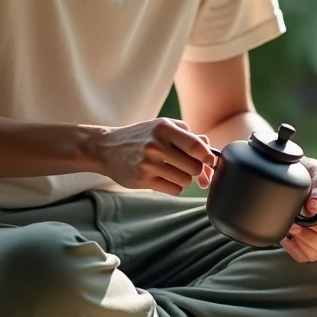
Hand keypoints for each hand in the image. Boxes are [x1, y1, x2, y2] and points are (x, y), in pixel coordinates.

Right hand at [95, 118, 216, 194]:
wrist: (107, 148)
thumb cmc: (141, 136)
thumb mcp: (163, 127)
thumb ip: (188, 135)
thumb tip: (210, 150)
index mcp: (164, 128)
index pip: (196, 146)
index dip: (208, 156)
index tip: (209, 160)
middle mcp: (156, 145)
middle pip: (194, 167)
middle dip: (195, 169)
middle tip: (186, 165)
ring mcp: (148, 164)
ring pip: (185, 181)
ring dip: (183, 178)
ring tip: (170, 170)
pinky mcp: (142, 180)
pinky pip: (173, 190)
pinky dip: (174, 186)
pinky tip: (163, 178)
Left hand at [281, 156, 316, 262]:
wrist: (291, 178)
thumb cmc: (306, 173)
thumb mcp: (315, 170)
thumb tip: (316, 204)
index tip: (309, 211)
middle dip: (311, 235)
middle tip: (294, 222)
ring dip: (302, 242)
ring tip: (290, 228)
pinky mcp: (308, 244)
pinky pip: (305, 257)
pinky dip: (294, 249)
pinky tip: (287, 236)